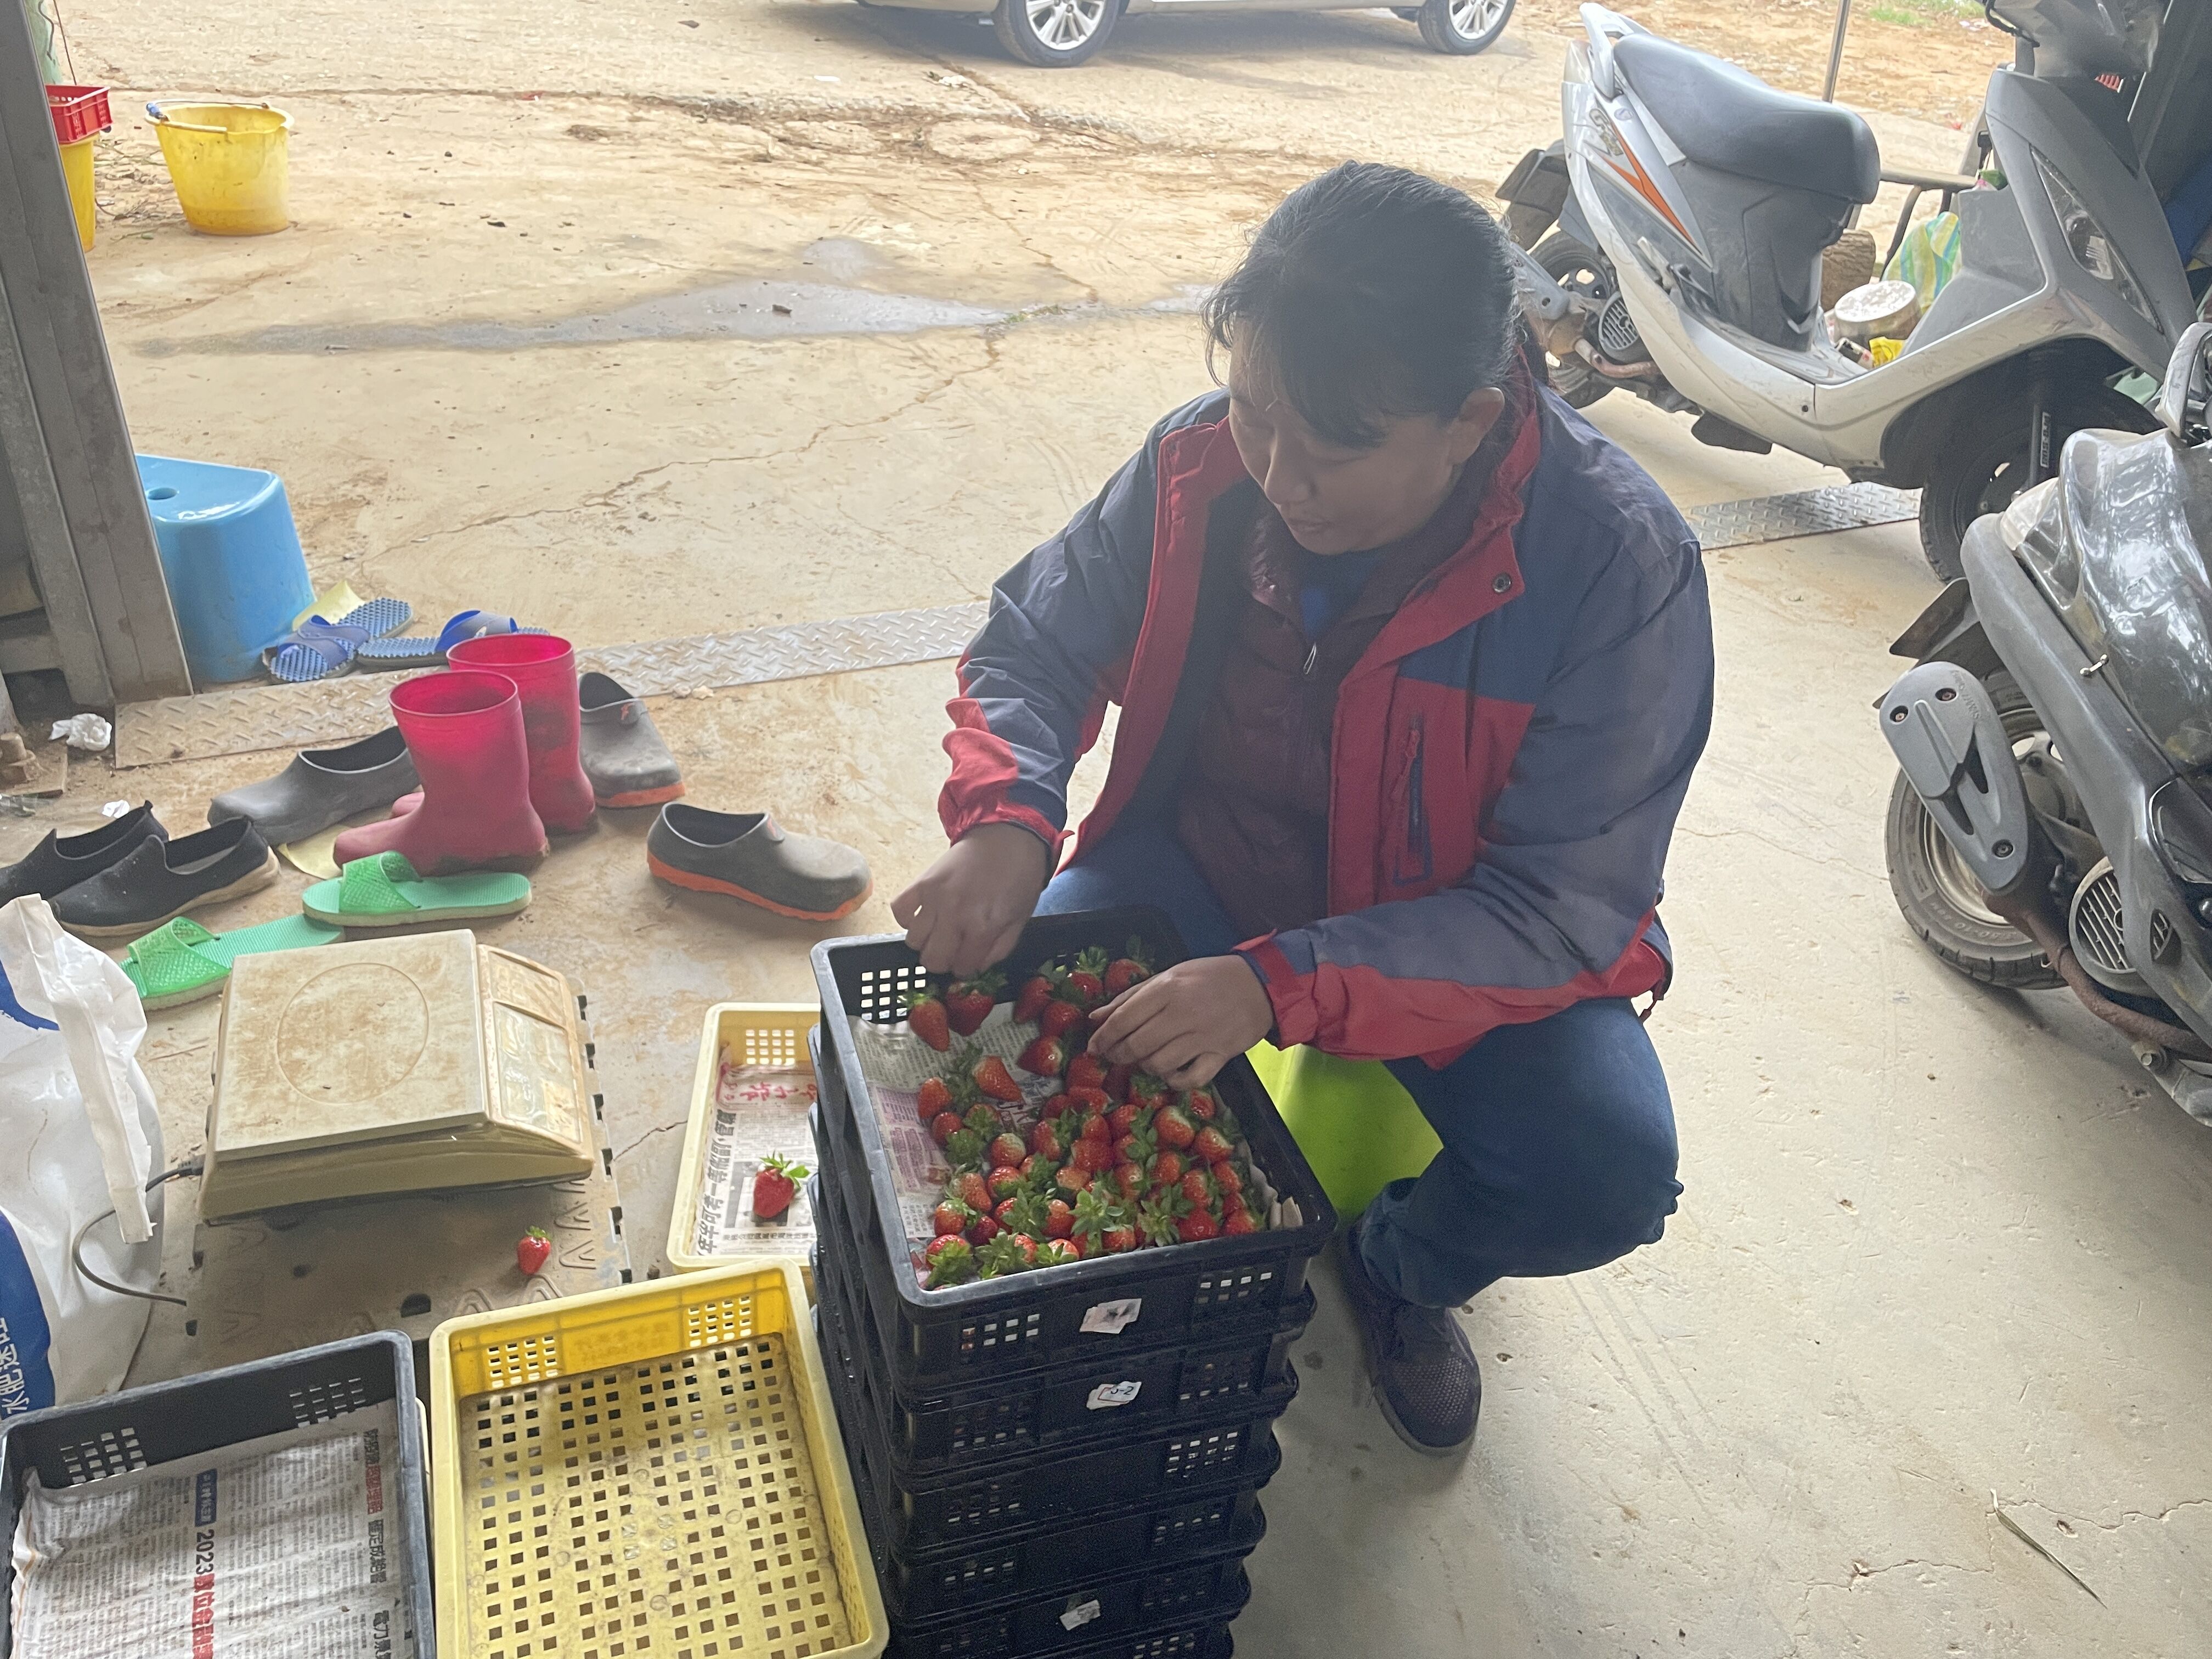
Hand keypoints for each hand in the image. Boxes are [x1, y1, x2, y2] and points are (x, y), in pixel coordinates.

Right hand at [892, 823, 1052, 977]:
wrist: (1007, 837)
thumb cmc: (1019, 879)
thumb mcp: (1019, 920)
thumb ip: (997, 950)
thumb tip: (974, 966)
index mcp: (983, 927)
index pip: (961, 967)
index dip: (966, 967)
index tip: (969, 958)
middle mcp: (954, 915)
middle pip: (932, 960)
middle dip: (944, 960)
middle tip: (954, 948)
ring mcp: (933, 897)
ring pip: (913, 941)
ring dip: (926, 941)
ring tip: (941, 929)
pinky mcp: (920, 882)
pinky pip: (899, 911)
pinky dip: (907, 919)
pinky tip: (924, 916)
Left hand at [1087, 955, 1274, 1088]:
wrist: (1259, 985)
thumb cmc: (1209, 977)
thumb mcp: (1169, 975)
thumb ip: (1131, 997)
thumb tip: (1095, 1018)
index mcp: (1167, 989)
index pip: (1123, 1020)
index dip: (1103, 1038)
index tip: (1094, 1047)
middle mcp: (1182, 1014)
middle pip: (1136, 1045)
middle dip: (1118, 1055)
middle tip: (1114, 1057)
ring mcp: (1202, 1037)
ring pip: (1158, 1065)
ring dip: (1144, 1067)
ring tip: (1144, 1060)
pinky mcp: (1220, 1056)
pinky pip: (1189, 1080)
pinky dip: (1174, 1081)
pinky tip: (1170, 1072)